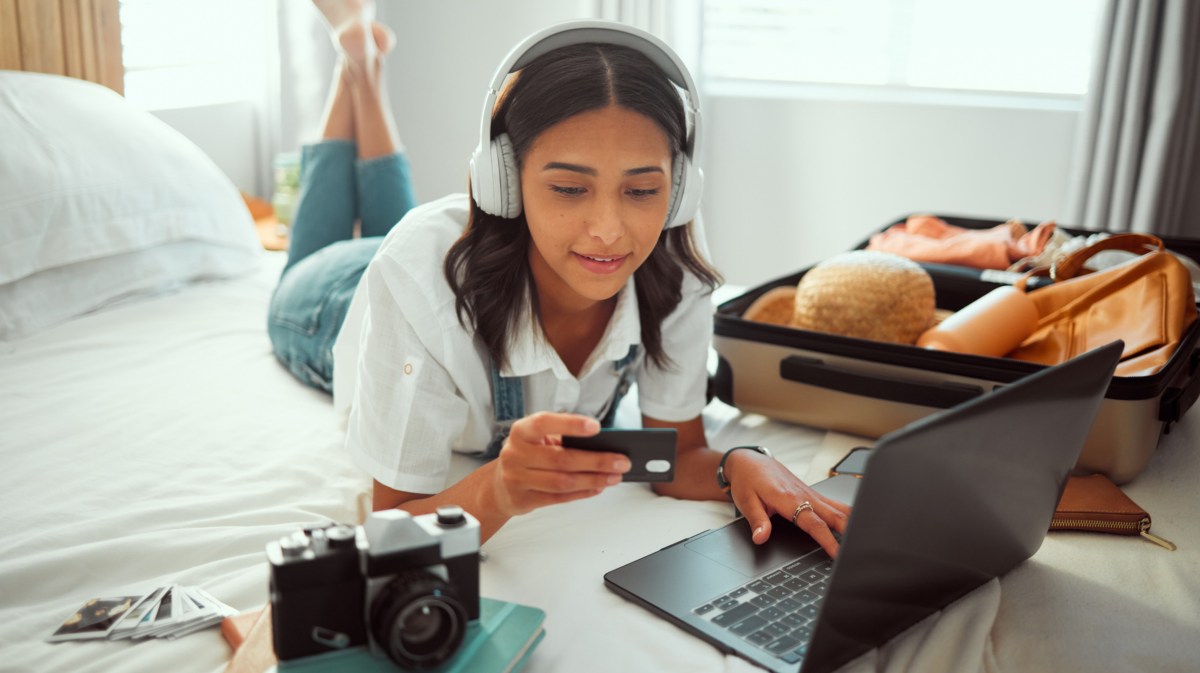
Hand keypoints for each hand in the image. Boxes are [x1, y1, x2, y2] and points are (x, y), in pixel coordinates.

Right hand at [491, 412, 631, 516]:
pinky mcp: (523, 499)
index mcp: (521, 431)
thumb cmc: (527, 456)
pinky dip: (582, 493)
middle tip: (620, 461)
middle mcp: (515, 453)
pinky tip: (598, 487)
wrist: (499, 486)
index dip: (570, 425)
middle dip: (596, 461)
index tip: (596, 427)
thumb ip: (562, 439)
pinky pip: (559, 498)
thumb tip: (602, 446)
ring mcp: (516, 479)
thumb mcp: (537, 440)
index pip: (544, 423)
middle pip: (561, 459)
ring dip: (594, 480)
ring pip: (562, 481)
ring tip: (614, 477)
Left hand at [724, 450, 850, 557]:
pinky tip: (855, 523)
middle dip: (850, 533)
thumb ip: (757, 522)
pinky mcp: (811, 492)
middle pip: (834, 515)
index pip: (814, 523)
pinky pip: (833, 503)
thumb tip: (761, 538)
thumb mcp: (746, 502)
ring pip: (838, 508)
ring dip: (852, 522)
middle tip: (859, 551)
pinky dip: (847, 513)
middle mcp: (804, 494)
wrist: (749, 461)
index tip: (838, 555)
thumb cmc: (748, 480)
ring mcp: (810, 492)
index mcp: (788, 498)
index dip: (828, 541)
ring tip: (864, 539)